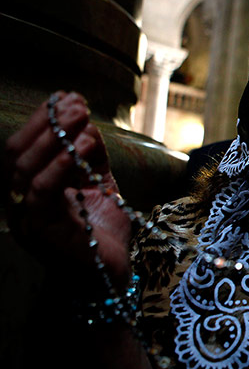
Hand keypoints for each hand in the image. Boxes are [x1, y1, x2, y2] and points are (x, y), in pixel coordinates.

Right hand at [5, 91, 130, 289]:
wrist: (113, 272)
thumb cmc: (103, 230)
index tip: (67, 97)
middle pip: (15, 153)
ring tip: (83, 118)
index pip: (22, 148)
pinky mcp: (42, 231)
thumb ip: (90, 156)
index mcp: (29, 188)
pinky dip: (60, 165)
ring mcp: (27, 218)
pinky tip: (85, 145)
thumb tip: (84, 122)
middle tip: (76, 104)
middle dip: (46, 123)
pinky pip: (41, 193)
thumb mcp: (99, 184)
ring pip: (24, 169)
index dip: (40, 120)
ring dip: (55, 138)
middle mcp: (20, 202)